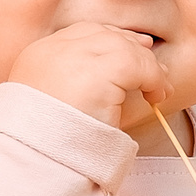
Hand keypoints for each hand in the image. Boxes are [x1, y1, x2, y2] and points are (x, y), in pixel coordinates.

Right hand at [3, 22, 170, 130]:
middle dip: (132, 47)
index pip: (80, 33)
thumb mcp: (52, 106)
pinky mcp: (96, 74)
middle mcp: (52, 51)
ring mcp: (72, 59)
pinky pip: (136, 65)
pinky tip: (156, 97)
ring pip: (122, 47)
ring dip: (147, 67)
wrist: (38, 162)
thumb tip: (119, 74)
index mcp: (36, 57)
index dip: (111, 39)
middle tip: (156, 68)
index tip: (134, 49)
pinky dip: (153, 78)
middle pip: (102, 34)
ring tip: (159, 91)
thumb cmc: (49, 145)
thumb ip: (74, 84)